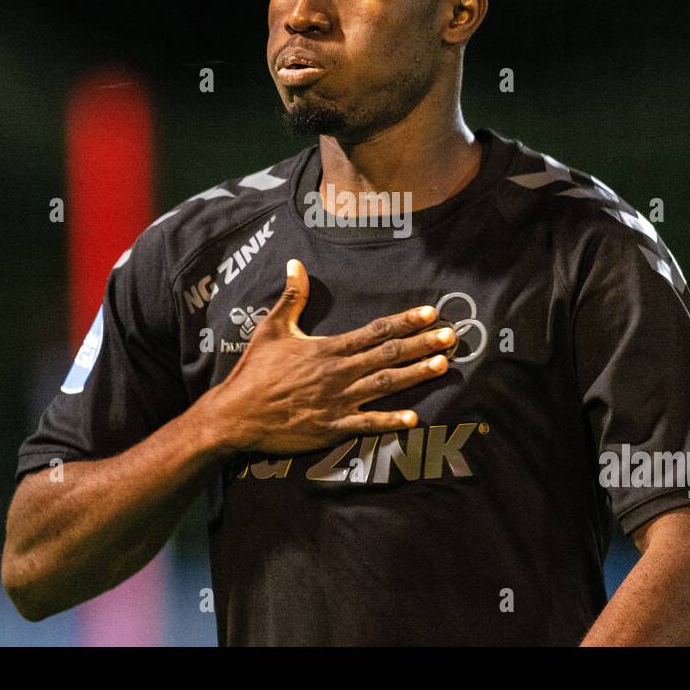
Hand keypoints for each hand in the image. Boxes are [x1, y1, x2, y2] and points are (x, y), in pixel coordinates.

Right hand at [207, 258, 455, 454]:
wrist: (236, 414)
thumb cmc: (255, 371)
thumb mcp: (272, 328)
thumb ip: (292, 297)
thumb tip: (296, 262)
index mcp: (328, 348)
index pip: (375, 331)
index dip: (404, 322)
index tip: (430, 313)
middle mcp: (339, 372)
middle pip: (389, 355)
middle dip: (422, 344)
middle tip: (452, 336)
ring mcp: (338, 401)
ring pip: (385, 385)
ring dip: (416, 375)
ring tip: (443, 365)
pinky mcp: (333, 427)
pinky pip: (367, 423)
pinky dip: (391, 421)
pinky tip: (414, 418)